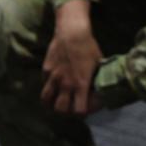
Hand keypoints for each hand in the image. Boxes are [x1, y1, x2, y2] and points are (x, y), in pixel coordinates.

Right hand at [41, 0, 102, 116]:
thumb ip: (95, 79)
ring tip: (56, 101)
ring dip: (51, 103)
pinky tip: (55, 83)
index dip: (83, 112)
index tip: (85, 108)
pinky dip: (49, 87)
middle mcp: (66, 84)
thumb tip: (99, 88)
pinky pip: (45, 84)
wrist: (72, 32)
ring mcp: (53, 78)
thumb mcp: (98, 64)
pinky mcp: (46, 70)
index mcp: (81, 84)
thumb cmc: (88, 47)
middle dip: (66, 111)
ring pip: (46, 100)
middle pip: (60, 110)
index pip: (79, 111)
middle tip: (70, 107)